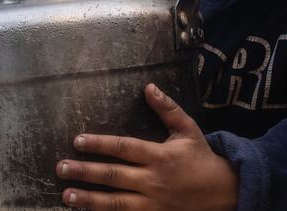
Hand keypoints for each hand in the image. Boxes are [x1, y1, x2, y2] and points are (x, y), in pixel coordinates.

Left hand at [55, 84, 237, 210]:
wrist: (225, 192)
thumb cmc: (202, 158)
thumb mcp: (188, 130)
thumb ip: (167, 109)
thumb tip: (149, 87)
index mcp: (159, 156)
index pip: (124, 148)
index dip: (99, 144)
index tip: (78, 141)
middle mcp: (153, 180)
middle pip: (113, 176)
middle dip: (84, 172)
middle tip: (61, 168)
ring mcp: (153, 203)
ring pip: (115, 203)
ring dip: (89, 199)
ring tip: (67, 195)